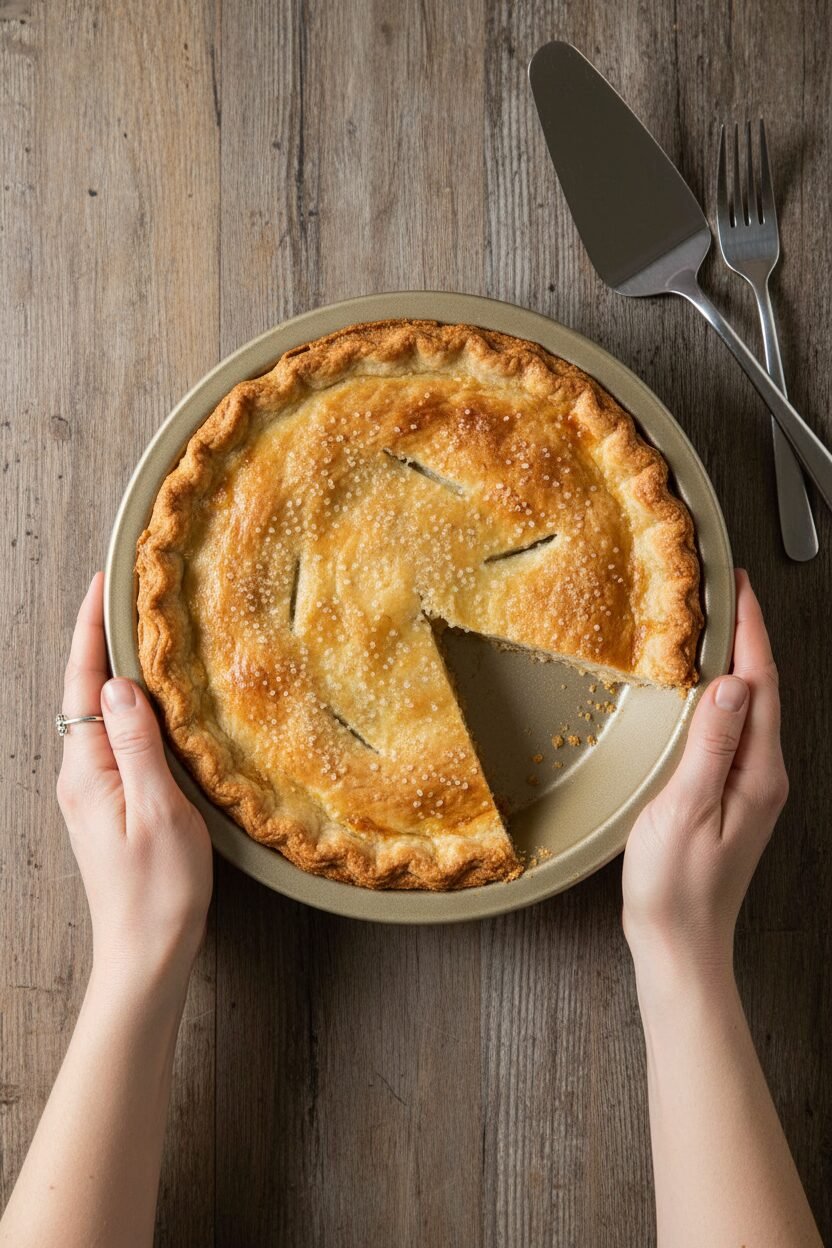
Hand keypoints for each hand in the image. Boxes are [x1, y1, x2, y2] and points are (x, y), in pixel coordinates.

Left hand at [57, 573, 212, 1006]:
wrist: (147, 954)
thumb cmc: (159, 890)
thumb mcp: (158, 810)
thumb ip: (137, 743)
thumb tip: (117, 683)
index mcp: (87, 771)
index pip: (81, 683)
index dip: (90, 630)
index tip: (102, 584)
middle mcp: (80, 776)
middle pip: (83, 692)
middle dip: (99, 639)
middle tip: (126, 595)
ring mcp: (92, 792)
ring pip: (98, 715)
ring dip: (113, 671)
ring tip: (141, 634)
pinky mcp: (109, 805)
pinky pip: (113, 739)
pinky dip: (127, 706)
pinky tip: (151, 701)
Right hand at [622, 569, 787, 990]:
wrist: (680, 943)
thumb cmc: (676, 887)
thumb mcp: (685, 808)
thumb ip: (710, 744)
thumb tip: (732, 684)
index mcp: (757, 773)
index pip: (762, 684)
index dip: (751, 632)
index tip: (739, 589)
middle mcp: (762, 775)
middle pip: (763, 690)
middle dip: (748, 637)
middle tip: (727, 595)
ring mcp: (749, 787)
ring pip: (750, 709)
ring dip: (738, 664)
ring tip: (717, 628)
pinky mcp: (730, 797)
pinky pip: (733, 731)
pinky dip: (723, 697)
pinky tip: (705, 692)